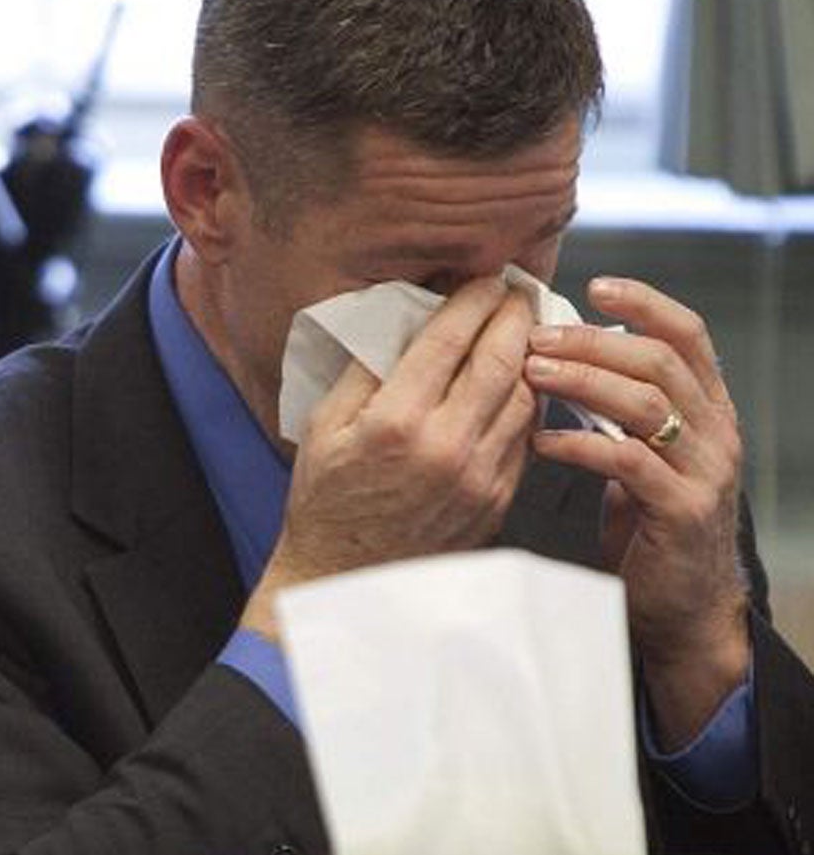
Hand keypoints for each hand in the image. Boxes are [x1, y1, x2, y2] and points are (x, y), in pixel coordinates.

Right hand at [242, 274, 538, 638]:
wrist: (344, 578)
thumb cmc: (325, 502)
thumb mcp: (325, 426)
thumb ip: (366, 370)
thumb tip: (406, 320)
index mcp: (396, 421)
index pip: (451, 338)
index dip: (471, 297)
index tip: (479, 276)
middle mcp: (446, 446)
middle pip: (504, 358)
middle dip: (514, 313)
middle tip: (515, 289)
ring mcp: (480, 475)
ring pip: (526, 394)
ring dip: (530, 354)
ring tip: (522, 329)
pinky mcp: (498, 498)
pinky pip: (525, 435)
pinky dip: (525, 399)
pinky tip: (516, 383)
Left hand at [524, 276, 748, 745]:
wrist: (683, 609)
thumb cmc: (648, 530)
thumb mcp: (640, 459)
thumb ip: (618, 415)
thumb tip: (563, 364)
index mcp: (708, 411)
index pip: (688, 337)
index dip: (646, 304)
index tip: (595, 285)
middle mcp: (716, 432)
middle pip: (660, 361)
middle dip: (594, 341)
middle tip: (534, 335)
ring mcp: (705, 470)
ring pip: (647, 403)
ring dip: (582, 381)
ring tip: (529, 372)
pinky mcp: (681, 510)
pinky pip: (629, 462)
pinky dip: (580, 443)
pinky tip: (541, 439)